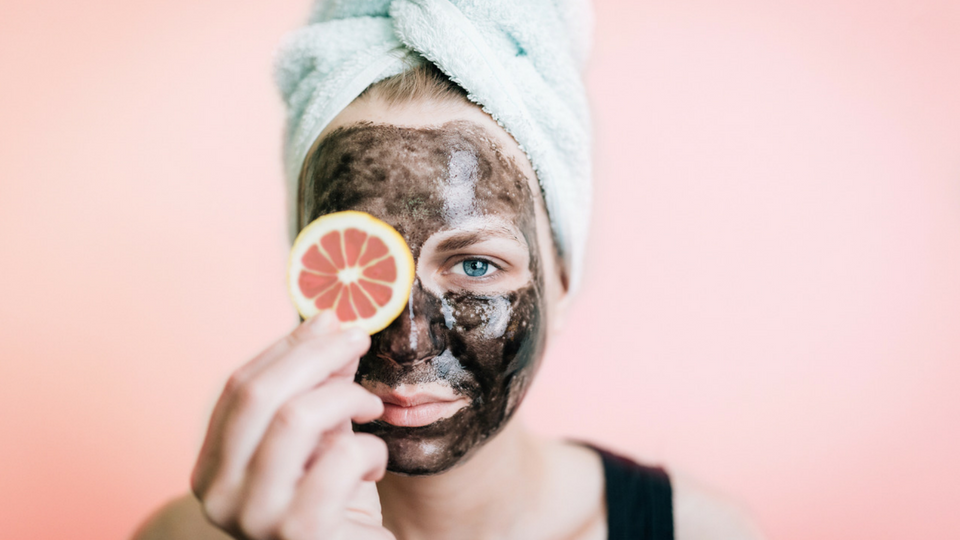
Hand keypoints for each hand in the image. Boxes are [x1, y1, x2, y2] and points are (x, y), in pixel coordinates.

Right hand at [190, 311, 393, 539]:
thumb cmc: (335, 508)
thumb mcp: (320, 440)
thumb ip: (317, 388)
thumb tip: (329, 323)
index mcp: (211, 470)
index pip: (238, 389)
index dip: (287, 348)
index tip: (331, 321)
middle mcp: (218, 495)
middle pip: (258, 395)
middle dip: (316, 355)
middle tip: (359, 339)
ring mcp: (252, 518)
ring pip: (295, 418)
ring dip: (346, 399)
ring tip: (371, 408)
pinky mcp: (298, 533)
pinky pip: (339, 460)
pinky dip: (370, 450)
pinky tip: (374, 464)